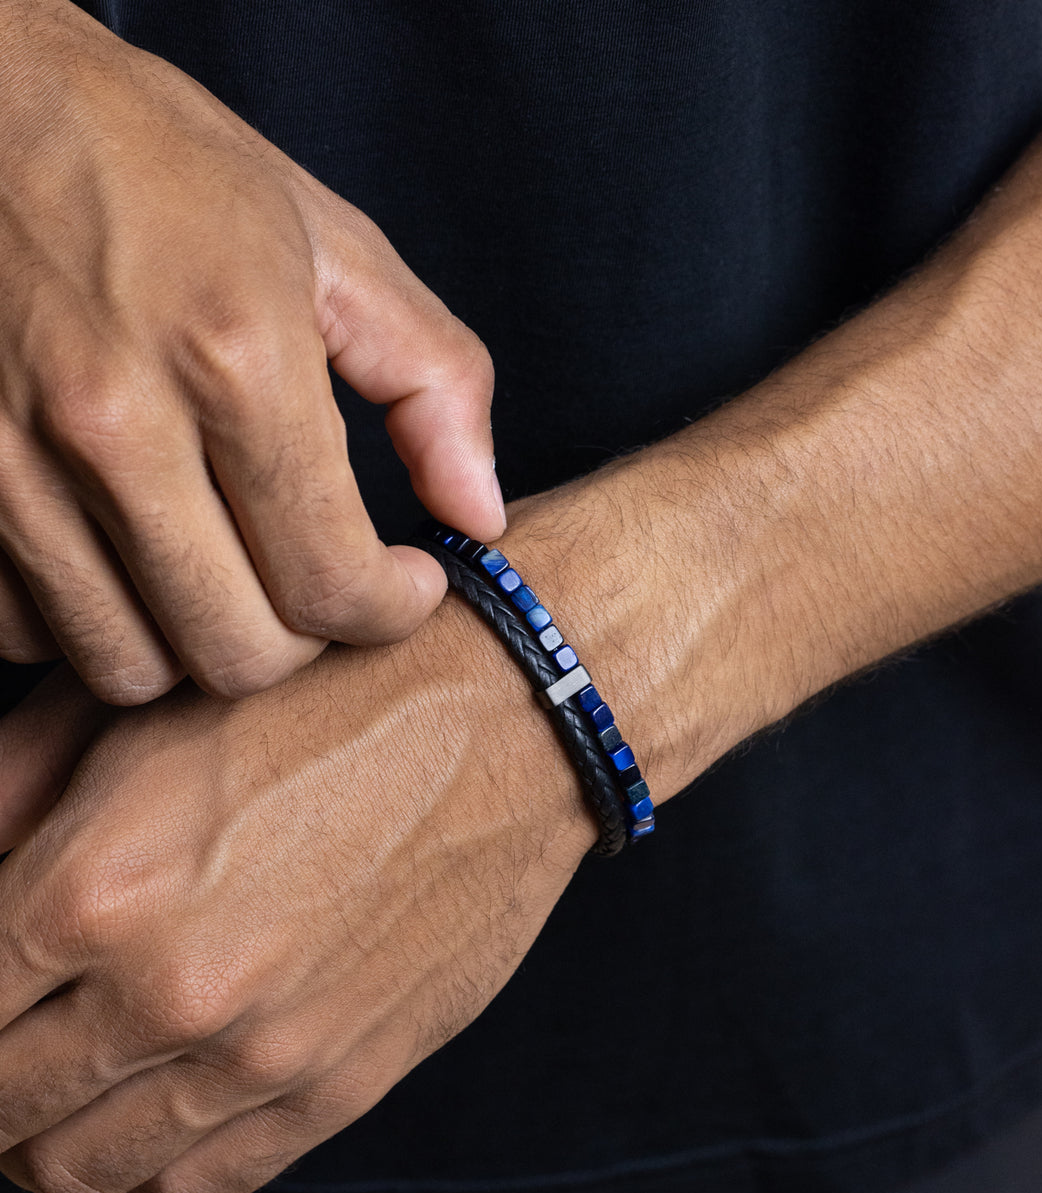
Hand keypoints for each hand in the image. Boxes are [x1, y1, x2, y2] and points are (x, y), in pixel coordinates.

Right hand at [0, 0, 502, 704]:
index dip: (390, 610)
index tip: (401, 584)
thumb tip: (479, 514)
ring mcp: (7, 462)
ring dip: (193, 639)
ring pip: (129, 665)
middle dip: (301, 638)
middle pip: (236, 653)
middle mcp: (111, 424)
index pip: (332, 584)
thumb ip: (432, 383)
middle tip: (315, 581)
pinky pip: (27, 634)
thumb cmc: (154, 163)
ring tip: (223, 569)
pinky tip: (126, 556)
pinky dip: (91, 619)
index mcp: (234, 358)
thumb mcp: (328, 245)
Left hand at [0, 604, 591, 1192]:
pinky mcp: (340, 1087)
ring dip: (39, 1143)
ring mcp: (262, 1057)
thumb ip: (5, 793)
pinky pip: (194, 1188)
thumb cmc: (325, 693)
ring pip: (79, 1173)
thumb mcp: (136, 705)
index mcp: (96, 886)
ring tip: (51, 1094)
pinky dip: (138, 1179)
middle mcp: (170, 992)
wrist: (502, 721)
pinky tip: (136, 1124)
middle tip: (3, 1040)